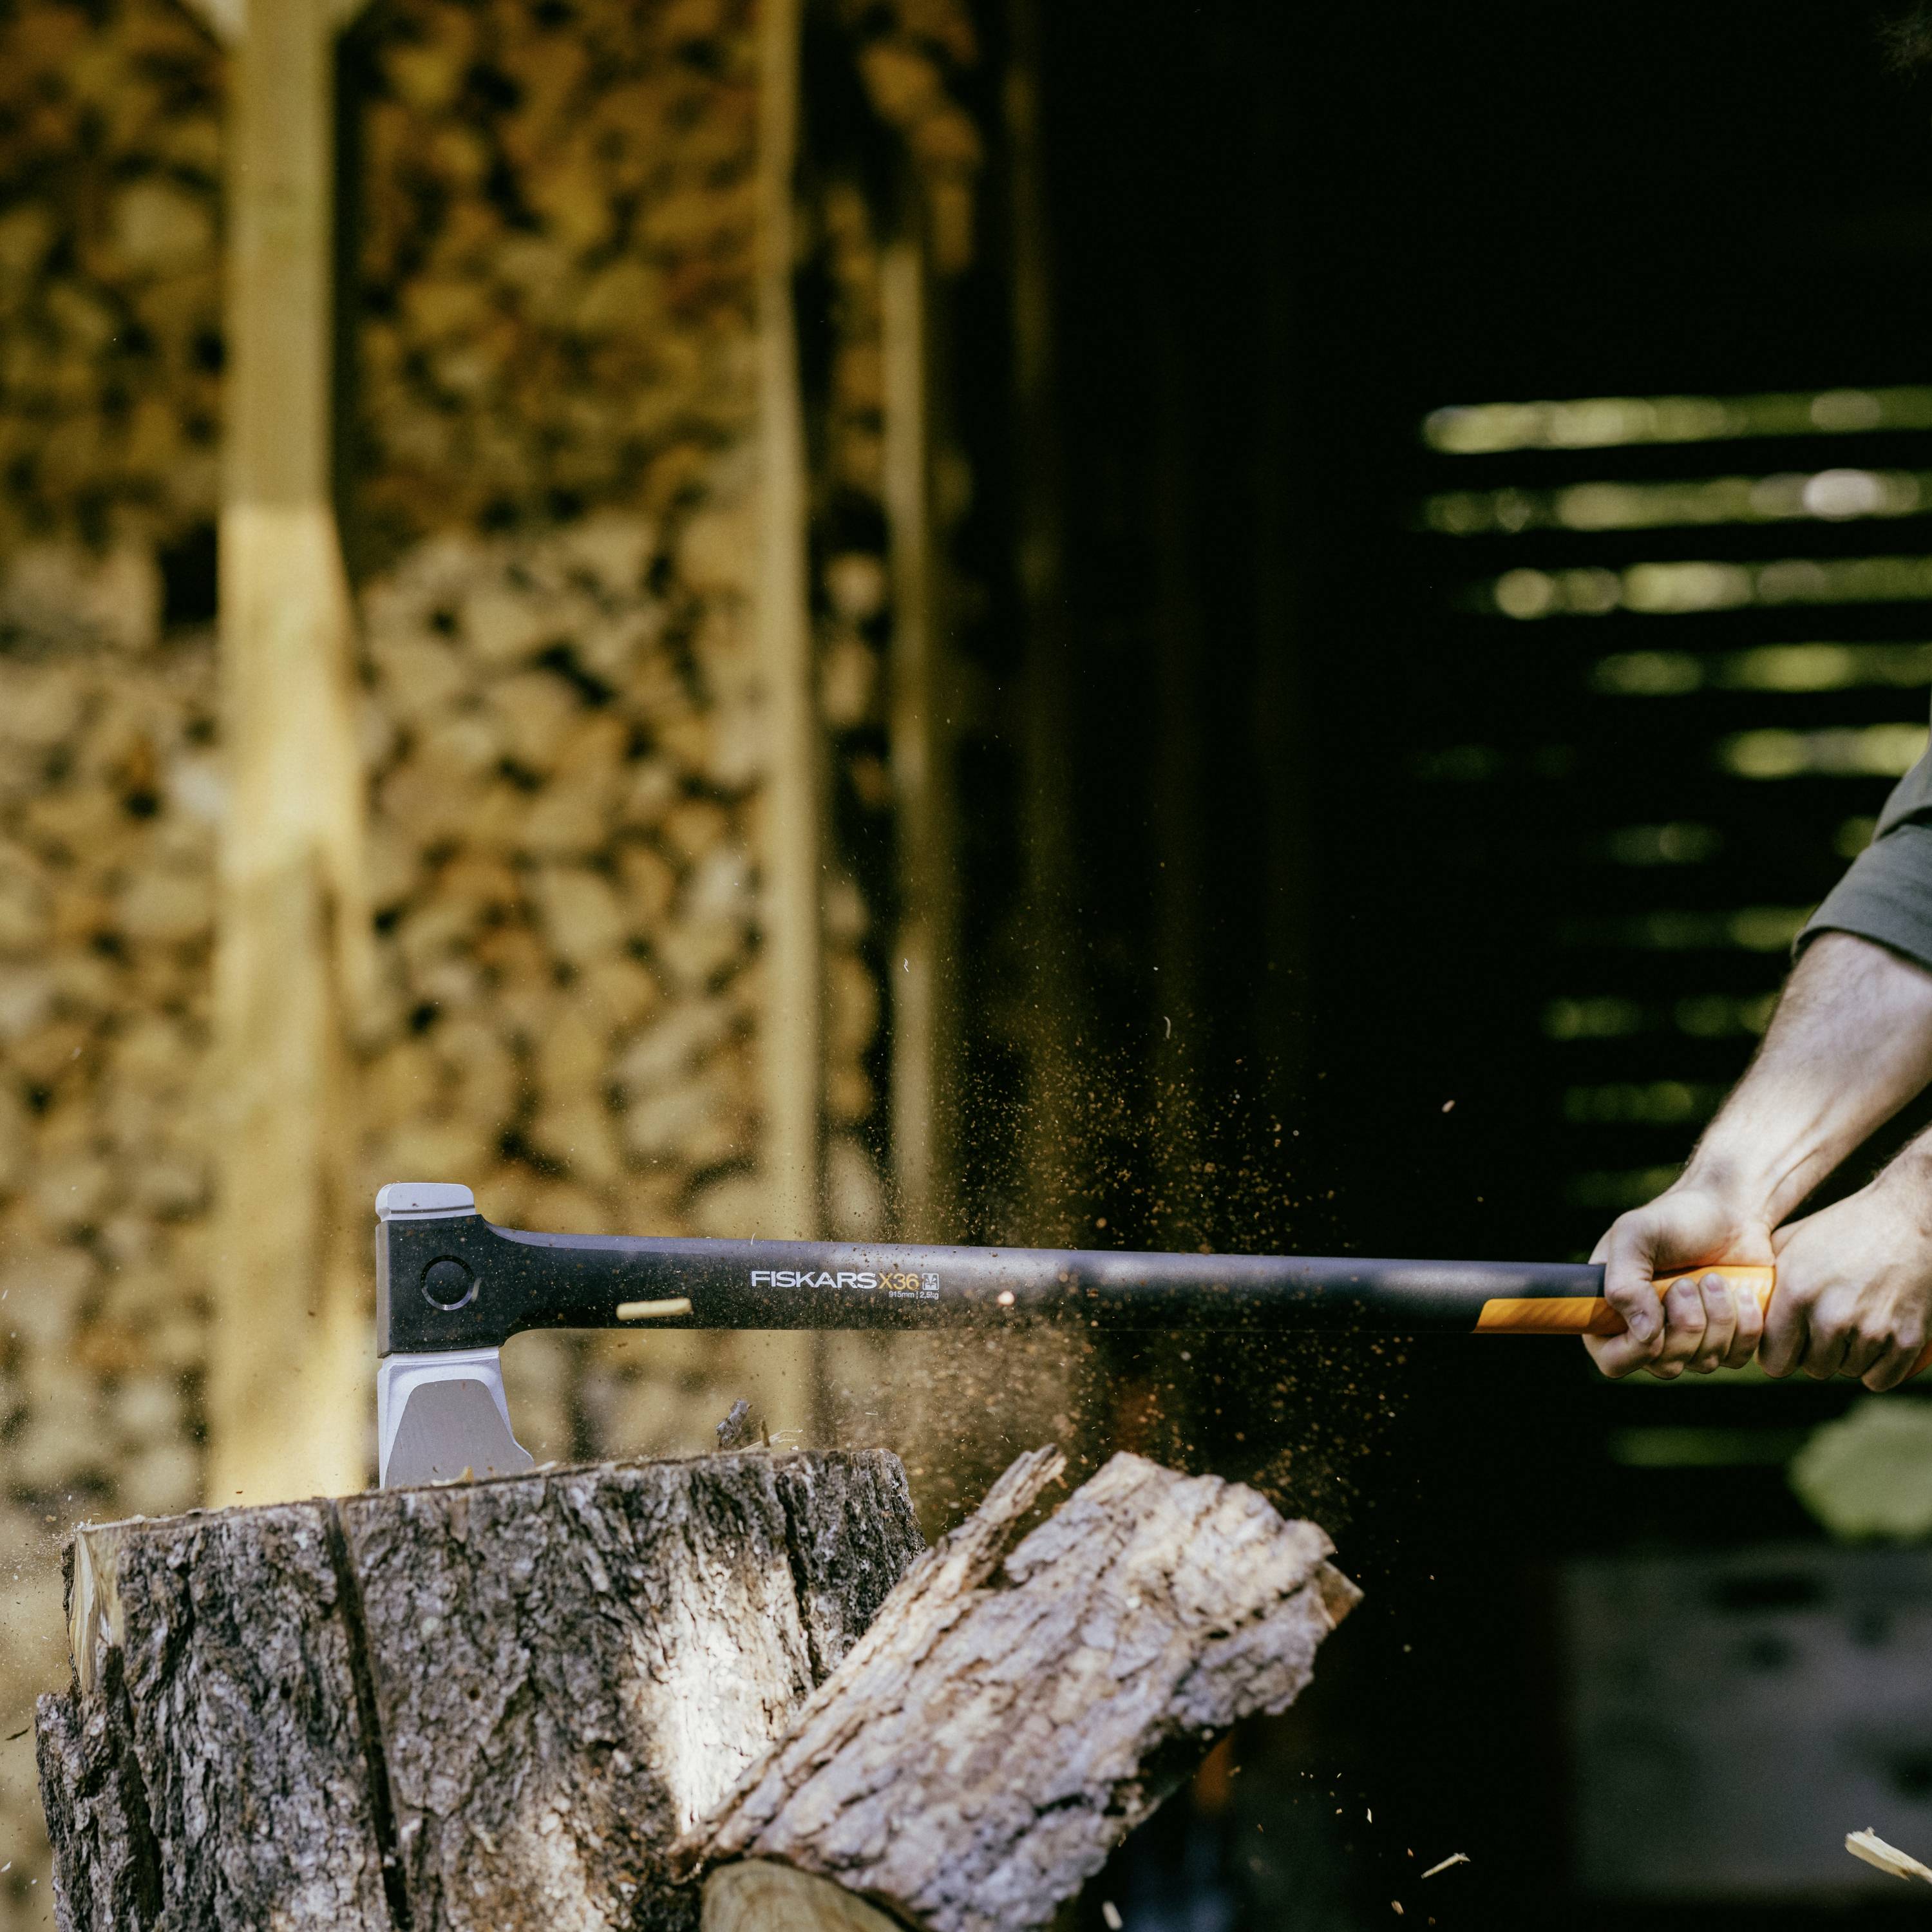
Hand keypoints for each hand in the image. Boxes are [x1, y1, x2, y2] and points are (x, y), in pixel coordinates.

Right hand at [1587, 1183, 1774, 1379]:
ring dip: (1717, 1318)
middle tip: (1689, 1282)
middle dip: (1685, 1323)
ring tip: (1715, 1279)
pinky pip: (1737, 1358)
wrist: (1730, 1211)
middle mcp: (1648, 1335)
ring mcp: (1689, 1342)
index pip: (1613, 1362)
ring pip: (1704, 1363)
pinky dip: (1745, 1326)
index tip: (1657, 1314)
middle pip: (1665, 1366)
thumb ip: (1623, 1282)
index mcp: (1612, 1313)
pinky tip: (1741, 1293)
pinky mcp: (1727, 1341)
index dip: (1636, 1350)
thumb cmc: (1675, 1219)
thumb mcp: (1635, 1235)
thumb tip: (1645, 1334)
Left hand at [1762, 1177, 1931, 1389]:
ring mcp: (1873, 1330)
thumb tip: (1736, 1304)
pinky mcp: (1909, 1338)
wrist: (1907, 1218)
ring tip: (1848, 1328)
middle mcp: (1833, 1317)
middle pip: (1812, 1368)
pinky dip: (1875, 1368)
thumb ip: (1762, 1278)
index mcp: (1797, 1294)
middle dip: (1813, 1354)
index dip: (1777, 1354)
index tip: (1785, 1345)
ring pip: (1846, 1372)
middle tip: (1820, 1332)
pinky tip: (1870, 1346)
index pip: (1774, 1360)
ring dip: (1845, 1358)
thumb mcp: (1789, 1243)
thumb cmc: (1842, 1227)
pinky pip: (1880, 1379)